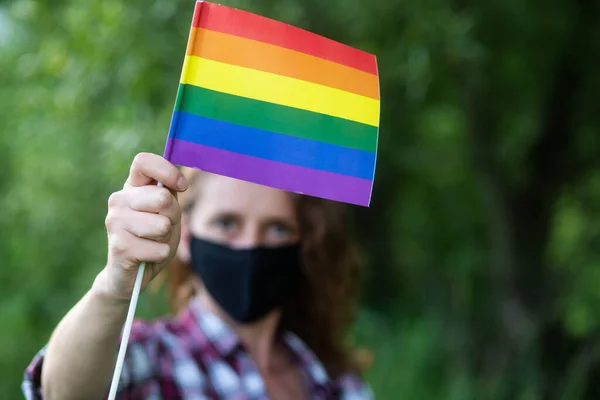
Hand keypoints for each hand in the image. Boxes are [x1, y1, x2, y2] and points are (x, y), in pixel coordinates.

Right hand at [94, 152, 188, 300]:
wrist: (129, 274)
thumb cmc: (152, 238)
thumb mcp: (167, 213)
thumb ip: (170, 195)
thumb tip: (180, 182)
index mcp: (131, 187)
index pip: (143, 162)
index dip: (167, 172)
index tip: (181, 187)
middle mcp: (118, 200)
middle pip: (162, 197)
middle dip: (173, 216)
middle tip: (162, 227)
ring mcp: (115, 222)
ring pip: (162, 225)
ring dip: (166, 238)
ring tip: (152, 242)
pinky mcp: (119, 246)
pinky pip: (160, 249)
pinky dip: (160, 255)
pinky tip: (146, 257)